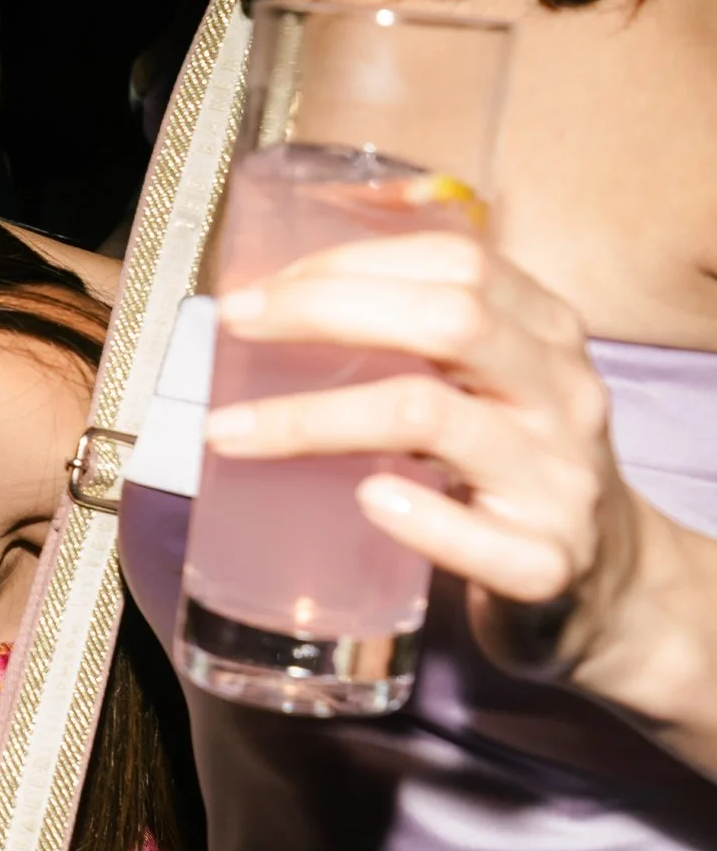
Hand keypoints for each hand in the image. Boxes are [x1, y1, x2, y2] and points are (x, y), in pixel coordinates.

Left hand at [207, 231, 632, 664]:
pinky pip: (483, 540)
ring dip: (319, 417)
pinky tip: (367, 498)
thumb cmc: (524, 468)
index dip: (350, 262)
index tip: (261, 287)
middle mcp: (562, 394)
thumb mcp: (499, 382)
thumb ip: (426, 332)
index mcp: (547, 335)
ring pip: (438, 420)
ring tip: (234, 431)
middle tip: (235, 326)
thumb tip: (289, 284)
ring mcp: (560, 480)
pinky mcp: (549, 564)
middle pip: (450, 320)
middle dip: (326, 311)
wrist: (617, 587)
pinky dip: (419, 516)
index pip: (457, 262)